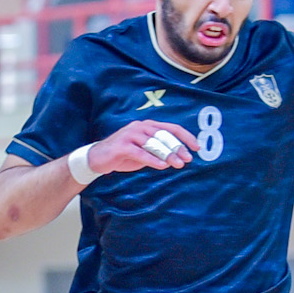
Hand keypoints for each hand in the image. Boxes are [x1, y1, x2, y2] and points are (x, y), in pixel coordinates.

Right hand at [81, 119, 197, 175]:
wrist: (97, 158)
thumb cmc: (123, 155)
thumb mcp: (144, 151)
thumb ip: (159, 151)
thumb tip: (178, 156)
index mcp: (147, 126)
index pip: (171, 128)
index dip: (185, 137)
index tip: (196, 148)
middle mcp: (140, 127)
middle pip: (164, 135)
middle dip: (178, 147)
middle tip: (188, 159)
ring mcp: (130, 135)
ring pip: (154, 143)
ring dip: (168, 154)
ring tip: (178, 165)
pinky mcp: (122, 146)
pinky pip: (141, 153)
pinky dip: (153, 159)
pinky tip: (162, 166)